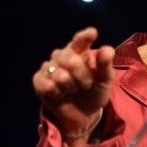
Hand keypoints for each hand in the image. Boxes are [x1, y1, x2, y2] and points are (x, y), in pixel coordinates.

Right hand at [32, 27, 114, 144]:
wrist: (83, 113)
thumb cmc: (95, 91)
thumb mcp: (105, 80)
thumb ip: (105, 65)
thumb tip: (108, 49)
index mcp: (81, 51)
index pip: (80, 40)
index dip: (84, 37)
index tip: (92, 33)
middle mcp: (63, 55)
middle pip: (71, 61)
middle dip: (82, 77)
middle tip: (86, 85)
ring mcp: (49, 66)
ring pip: (60, 76)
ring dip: (71, 87)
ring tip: (73, 90)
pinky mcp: (39, 80)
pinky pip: (47, 85)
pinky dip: (57, 93)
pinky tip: (60, 94)